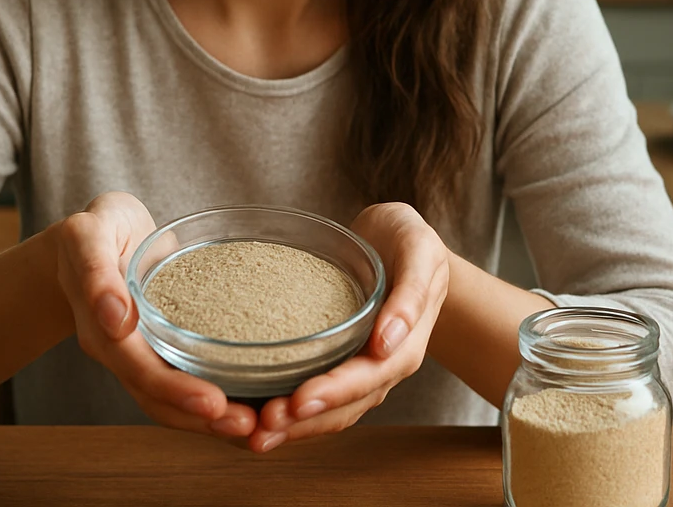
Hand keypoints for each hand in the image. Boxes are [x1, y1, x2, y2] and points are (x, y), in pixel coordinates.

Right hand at [52, 192, 257, 441]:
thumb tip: (116, 318)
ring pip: (172, 402)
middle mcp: (119, 353)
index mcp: (100, 329)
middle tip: (250, 426)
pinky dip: (216, 401)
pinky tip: (254, 404)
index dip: (175, 390)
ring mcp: (140, 356)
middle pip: (157, 398)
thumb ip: (96, 270)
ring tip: (258, 426)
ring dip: (212, 420)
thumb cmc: (97, 229)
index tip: (214, 403)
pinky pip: (186, 381)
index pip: (137, 369)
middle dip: (202, 418)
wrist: (96, 239)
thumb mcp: (87, 234)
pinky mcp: (162, 350)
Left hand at [247, 202, 450, 453]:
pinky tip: (256, 413)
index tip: (298, 402)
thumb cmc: (409, 240)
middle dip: (304, 421)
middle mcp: (383, 365)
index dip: (334, 392)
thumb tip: (389, 342)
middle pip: (345, 406)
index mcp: (406, 345)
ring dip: (293, 426)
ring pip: (329, 410)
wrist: (396, 239)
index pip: (369, 378)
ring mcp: (360, 367)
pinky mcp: (338, 360)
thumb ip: (411, 294)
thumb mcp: (419, 250)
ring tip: (253, 434)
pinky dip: (290, 410)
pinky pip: (316, 394)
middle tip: (262, 428)